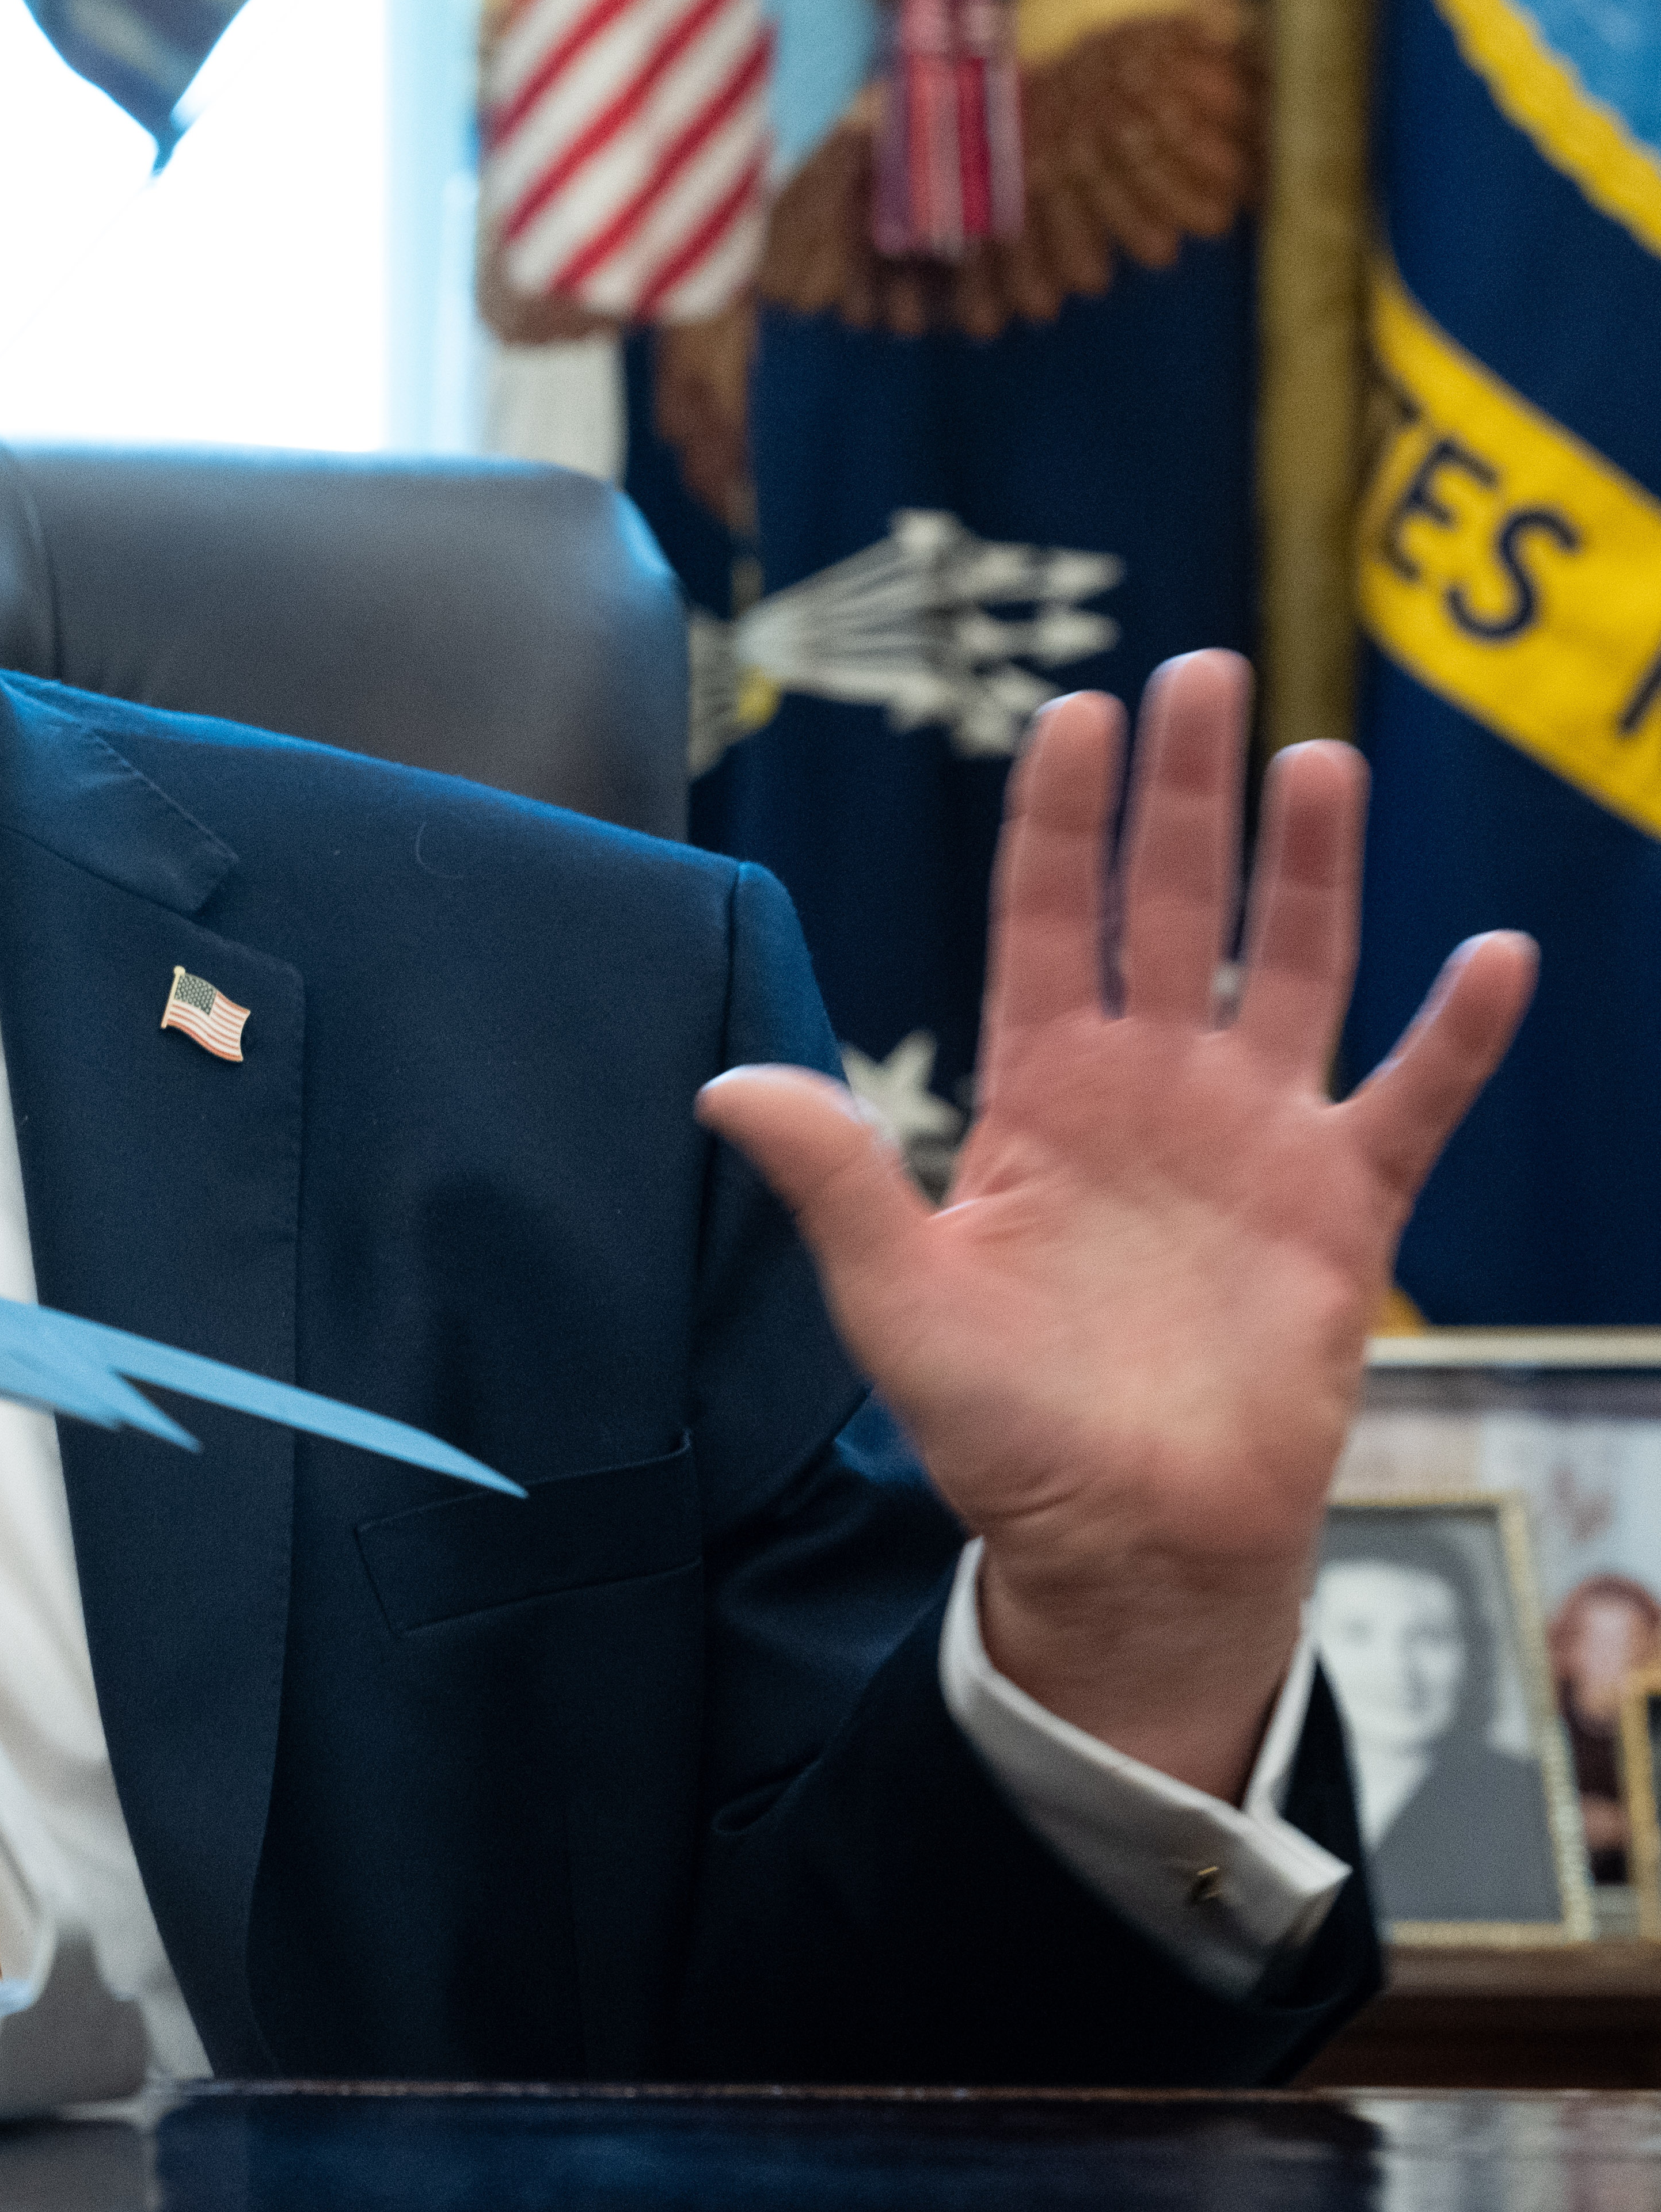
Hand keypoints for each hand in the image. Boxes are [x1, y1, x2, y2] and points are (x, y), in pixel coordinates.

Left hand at [697, 652, 1534, 1796]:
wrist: (1117, 1540)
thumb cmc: (998, 1426)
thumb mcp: (893, 1298)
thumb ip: (831, 1179)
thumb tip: (724, 1084)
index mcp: (1040, 1098)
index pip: (1049, 922)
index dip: (1061, 820)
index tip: (1076, 712)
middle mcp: (1150, 1094)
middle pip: (1171, 908)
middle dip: (1184, 795)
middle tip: (1202, 671)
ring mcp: (1253, 1142)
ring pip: (1291, 969)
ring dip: (1309, 869)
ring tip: (1318, 761)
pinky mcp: (1341, 1213)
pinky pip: (1411, 1103)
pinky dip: (1454, 1035)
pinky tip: (1488, 955)